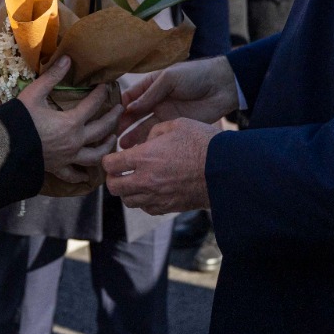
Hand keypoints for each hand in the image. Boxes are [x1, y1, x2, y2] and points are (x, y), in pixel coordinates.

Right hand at [17, 58, 121, 179]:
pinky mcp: (58, 168)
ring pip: (95, 155)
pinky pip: (73, 175)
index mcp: (71, 122)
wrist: (2, 149)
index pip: (93, 105)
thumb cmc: (19, 120)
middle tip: (120, 109)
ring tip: (113, 139)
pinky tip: (87, 176)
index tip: (106, 85)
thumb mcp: (34, 94)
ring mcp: (68, 158)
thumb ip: (52, 77)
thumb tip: (67, 58)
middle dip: (113, 117)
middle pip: (102, 129)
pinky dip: (82, 175)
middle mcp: (75, 142)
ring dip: (106, 146)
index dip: (101, 93)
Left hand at [103, 118, 217, 214]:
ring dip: (127, 190)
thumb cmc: (202, 142)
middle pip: (114, 187)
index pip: (110, 164)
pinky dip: (143, 200)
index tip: (113, 156)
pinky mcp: (169, 207)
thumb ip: (154, 132)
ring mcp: (157, 197)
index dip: (108, 159)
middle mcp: (146, 180)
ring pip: (128, 201)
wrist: (226, 169)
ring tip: (135, 180)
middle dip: (113, 177)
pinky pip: (146, 208)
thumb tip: (145, 142)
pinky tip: (151, 189)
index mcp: (145, 157)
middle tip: (119, 170)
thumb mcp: (176, 125)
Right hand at [119, 55, 236, 144]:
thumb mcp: (170, 78)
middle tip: (109, 136)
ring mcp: (164, 115)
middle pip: (133, 115)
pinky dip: (147, 143)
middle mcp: (155, 101)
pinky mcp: (175, 127)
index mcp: (151, 85)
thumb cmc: (196, 75)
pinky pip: (158, 136)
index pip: (129, 97)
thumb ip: (150, 94)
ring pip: (143, 128)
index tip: (105, 117)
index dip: (117, 106)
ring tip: (119, 147)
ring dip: (131, 136)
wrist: (222, 86)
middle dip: (121, 125)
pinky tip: (138, 150)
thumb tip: (129, 108)